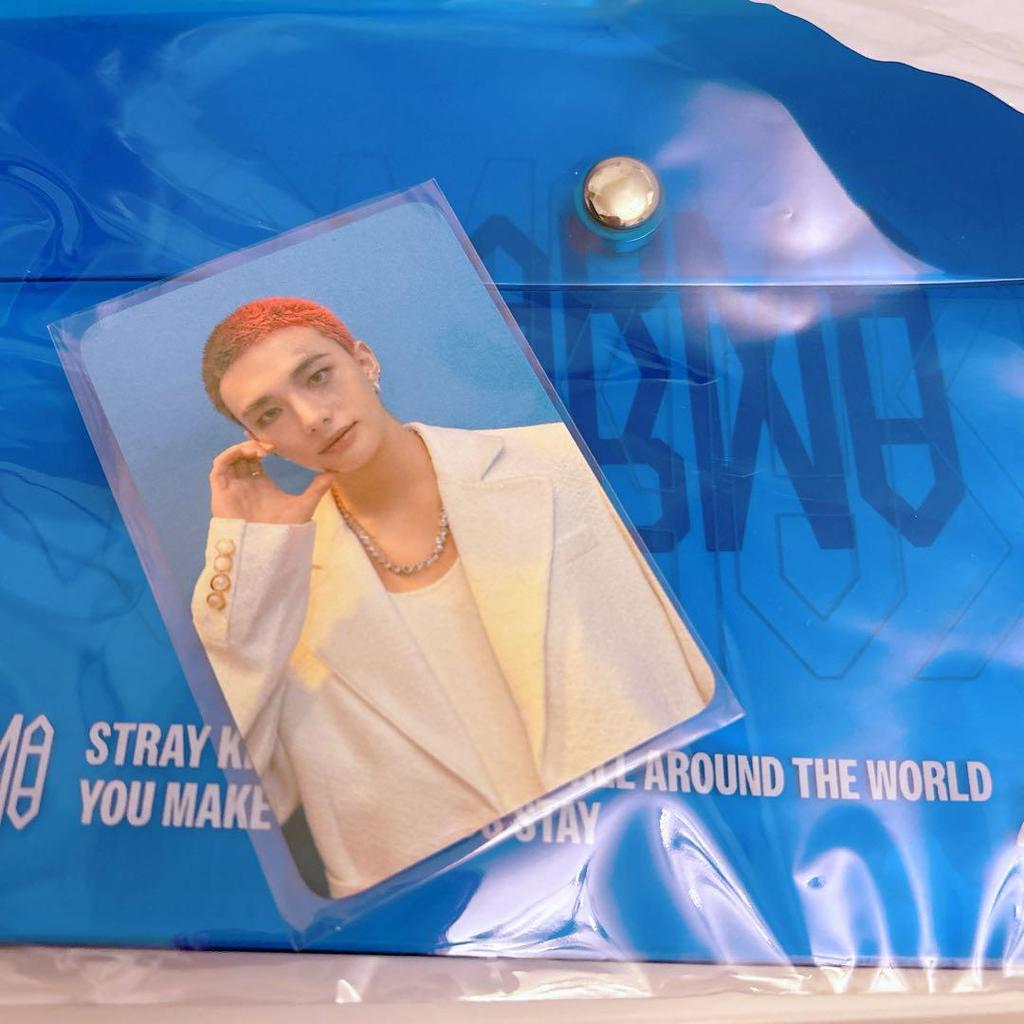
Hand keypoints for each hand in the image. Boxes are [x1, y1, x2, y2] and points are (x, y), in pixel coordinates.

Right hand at [209, 440, 333, 524]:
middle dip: (252, 442)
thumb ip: (317, 488)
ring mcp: (233, 487)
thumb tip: (334, 472)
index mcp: (262, 484)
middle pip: (243, 455)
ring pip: (231, 458)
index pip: (256, 457)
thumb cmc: (283, 530)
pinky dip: (229, 456)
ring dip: (243, 448)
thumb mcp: (304, 505)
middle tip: (269, 439)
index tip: (276, 437)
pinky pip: (218, 468)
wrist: (267, 549)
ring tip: (262, 449)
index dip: (261, 444)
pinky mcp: (221, 492)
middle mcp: (245, 483)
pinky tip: (248, 454)